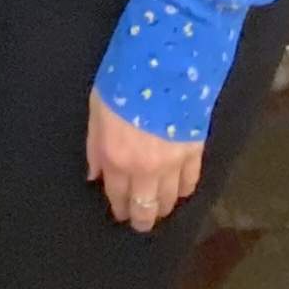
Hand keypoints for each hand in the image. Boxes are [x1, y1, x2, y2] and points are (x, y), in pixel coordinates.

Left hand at [86, 92, 201, 232]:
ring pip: (168, 199)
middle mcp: (144, 169)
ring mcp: (172, 163)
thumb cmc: (123, 83)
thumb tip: (94, 175)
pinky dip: (184, 190)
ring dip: (163, 207)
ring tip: (160, 209)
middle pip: (144, 205)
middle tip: (142, 223)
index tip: (121, 214)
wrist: (164, 65)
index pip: (118, 195)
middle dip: (142, 218)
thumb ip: (95, 148)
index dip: (120, 208)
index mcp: (116, 160)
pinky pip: (190, 181)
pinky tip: (180, 191)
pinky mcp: (194, 152)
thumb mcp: (97, 112)